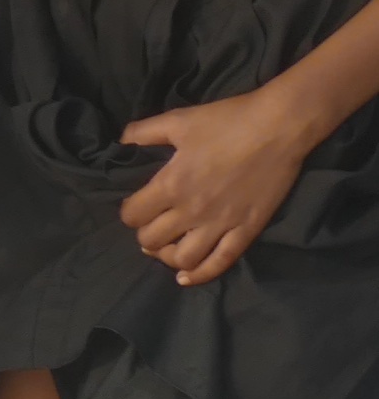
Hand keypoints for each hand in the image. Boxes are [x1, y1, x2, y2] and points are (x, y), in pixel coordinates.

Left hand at [120, 86, 312, 285]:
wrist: (278, 127)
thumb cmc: (226, 121)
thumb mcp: (177, 120)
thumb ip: (143, 132)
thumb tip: (121, 141)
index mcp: (170, 185)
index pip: (133, 215)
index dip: (129, 212)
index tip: (136, 206)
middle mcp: (192, 211)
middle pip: (152, 240)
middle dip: (146, 236)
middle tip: (151, 226)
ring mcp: (221, 224)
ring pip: (183, 259)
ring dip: (169, 257)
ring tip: (168, 249)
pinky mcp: (247, 230)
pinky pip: (221, 262)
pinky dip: (200, 274)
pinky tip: (187, 278)